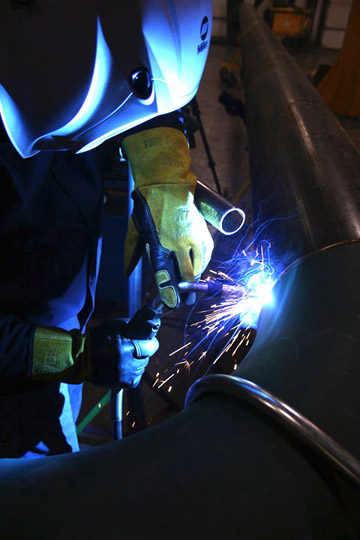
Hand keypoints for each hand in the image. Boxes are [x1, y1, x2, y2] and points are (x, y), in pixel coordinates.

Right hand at [89, 318, 158, 388]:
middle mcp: (127, 364)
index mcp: (126, 348)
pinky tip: (124, 366)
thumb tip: (150, 327)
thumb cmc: (99, 337)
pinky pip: (134, 379)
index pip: (152, 346)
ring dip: (137, 363)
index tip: (148, 340)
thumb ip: (134, 326)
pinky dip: (132, 373)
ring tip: (126, 357)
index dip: (151, 342)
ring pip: (141, 369)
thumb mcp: (116, 325)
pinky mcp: (120, 384)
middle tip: (132, 348)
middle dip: (142, 352)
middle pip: (147, 358)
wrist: (81, 357)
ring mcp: (124, 376)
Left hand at [123, 127, 213, 308]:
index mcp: (161, 243)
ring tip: (192, 282)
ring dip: (196, 275)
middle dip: (188, 291)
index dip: (170, 292)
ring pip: (200, 264)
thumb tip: (125, 271)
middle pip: (188, 274)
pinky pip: (208, 252)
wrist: (167, 183)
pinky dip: (204, 261)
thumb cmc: (149, 206)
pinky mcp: (204, 230)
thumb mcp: (136, 230)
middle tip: (186, 299)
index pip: (167, 275)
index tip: (174, 304)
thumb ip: (131, 252)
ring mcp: (194, 237)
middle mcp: (180, 243)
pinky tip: (200, 264)